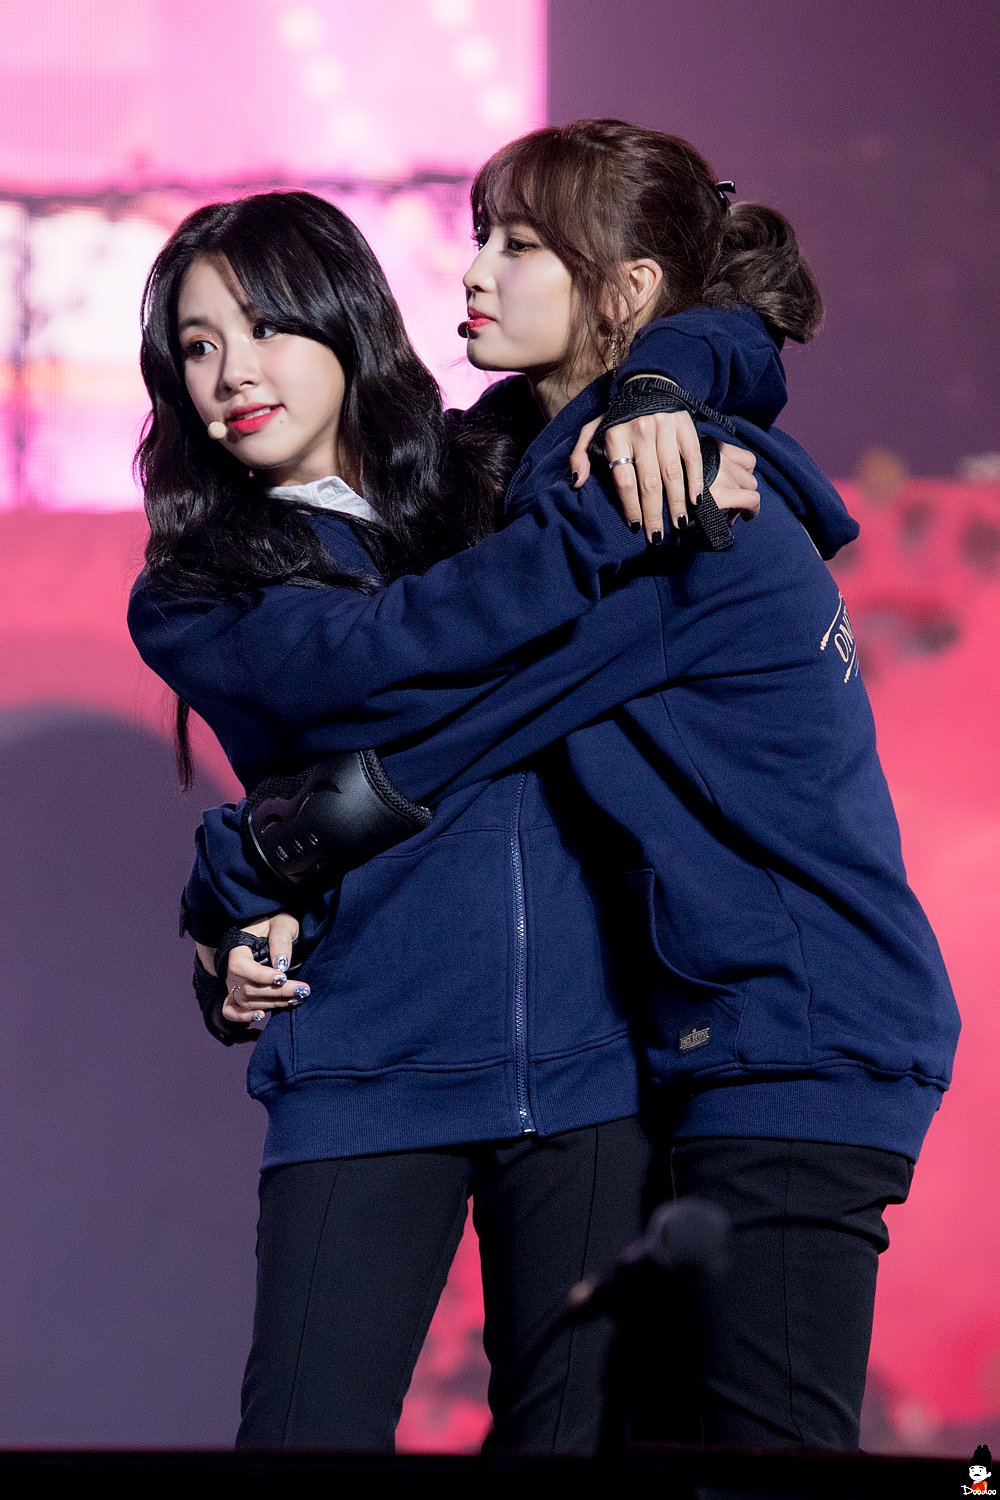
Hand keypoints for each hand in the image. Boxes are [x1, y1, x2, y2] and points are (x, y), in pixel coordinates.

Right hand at [215, 913, 304, 1025]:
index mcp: (237, 949)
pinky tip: (262, 1016)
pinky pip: (231, 1011)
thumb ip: (281, 940)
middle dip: (276, 992)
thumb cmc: (276, 923)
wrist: (272, 928)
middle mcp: (231, 970)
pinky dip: (243, 1017)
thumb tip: (282, 965)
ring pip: (246, 1001)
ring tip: (296, 998)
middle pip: (247, 988)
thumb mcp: (282, 923)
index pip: (241, 967)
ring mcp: (232, 984)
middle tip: (302, 990)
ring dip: (272, 1003)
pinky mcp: (238, 994)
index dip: (260, 976)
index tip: (283, 977)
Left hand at [568, 415, 758, 541]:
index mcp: (616, 436)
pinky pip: (692, 459)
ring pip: (672, 474)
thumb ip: (580, 454)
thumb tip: (577, 481)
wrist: (648, 384)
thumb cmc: (619, 417)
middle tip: (656, 537)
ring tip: (678, 525)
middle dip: (654, 514)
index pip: (624, 481)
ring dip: (676, 503)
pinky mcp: (685, 427)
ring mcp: (665, 429)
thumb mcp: (592, 429)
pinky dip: (695, 481)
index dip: (630, 507)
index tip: (635, 527)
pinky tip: (695, 500)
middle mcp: (641, 432)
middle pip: (649, 483)